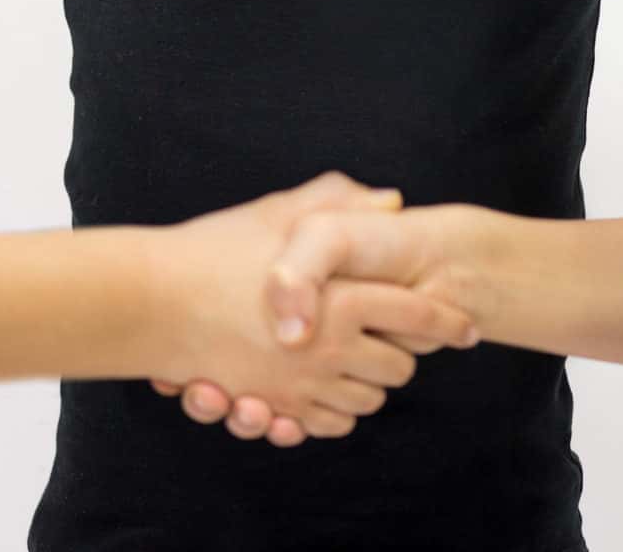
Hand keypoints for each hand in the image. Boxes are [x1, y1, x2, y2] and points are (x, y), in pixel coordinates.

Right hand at [148, 182, 474, 445]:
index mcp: (343, 296)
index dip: (449, 320)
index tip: (467, 326)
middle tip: (393, 334)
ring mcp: (305, 384)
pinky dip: (335, 409)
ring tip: (357, 356)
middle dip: (403, 351)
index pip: (418, 314)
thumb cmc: (214, 251)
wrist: (155, 302)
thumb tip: (389, 200)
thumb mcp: (279, 212)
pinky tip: (325, 384)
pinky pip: (329, 423)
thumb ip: (338, 202)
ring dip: (369, 381)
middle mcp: (332, 348)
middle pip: (400, 366)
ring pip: (368, 399)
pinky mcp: (277, 408)